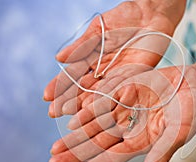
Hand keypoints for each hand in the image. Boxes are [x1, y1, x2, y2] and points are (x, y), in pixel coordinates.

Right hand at [43, 0, 185, 117]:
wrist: (149, 13)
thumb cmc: (123, 19)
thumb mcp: (97, 31)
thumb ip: (81, 47)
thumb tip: (59, 59)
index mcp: (92, 60)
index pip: (73, 76)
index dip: (60, 86)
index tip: (47, 97)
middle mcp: (104, 72)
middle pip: (84, 89)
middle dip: (69, 101)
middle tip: (54, 113)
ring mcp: (118, 76)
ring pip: (99, 93)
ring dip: (85, 105)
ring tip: (71, 115)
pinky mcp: (135, 77)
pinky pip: (119, 89)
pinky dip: (106, 99)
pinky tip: (95, 108)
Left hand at [48, 65, 195, 161]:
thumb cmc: (194, 111)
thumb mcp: (178, 134)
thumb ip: (160, 155)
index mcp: (141, 141)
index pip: (109, 158)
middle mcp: (130, 128)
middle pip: (97, 144)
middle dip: (75, 154)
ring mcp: (127, 110)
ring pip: (96, 125)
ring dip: (76, 135)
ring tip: (55, 147)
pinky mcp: (126, 92)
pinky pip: (103, 101)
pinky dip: (87, 110)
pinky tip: (72, 118)